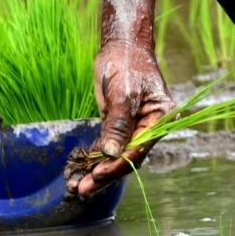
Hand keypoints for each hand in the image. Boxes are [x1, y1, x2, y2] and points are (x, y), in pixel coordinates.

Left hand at [66, 39, 174, 195]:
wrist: (121, 45)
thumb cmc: (126, 64)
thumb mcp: (123, 94)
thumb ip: (118, 124)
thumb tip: (111, 154)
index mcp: (159, 120)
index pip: (137, 151)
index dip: (116, 166)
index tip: (96, 176)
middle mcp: (148, 128)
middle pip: (125, 159)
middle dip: (103, 175)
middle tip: (81, 190)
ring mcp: (133, 128)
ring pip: (114, 156)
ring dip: (95, 171)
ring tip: (75, 186)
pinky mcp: (118, 125)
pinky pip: (107, 147)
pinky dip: (93, 159)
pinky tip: (78, 171)